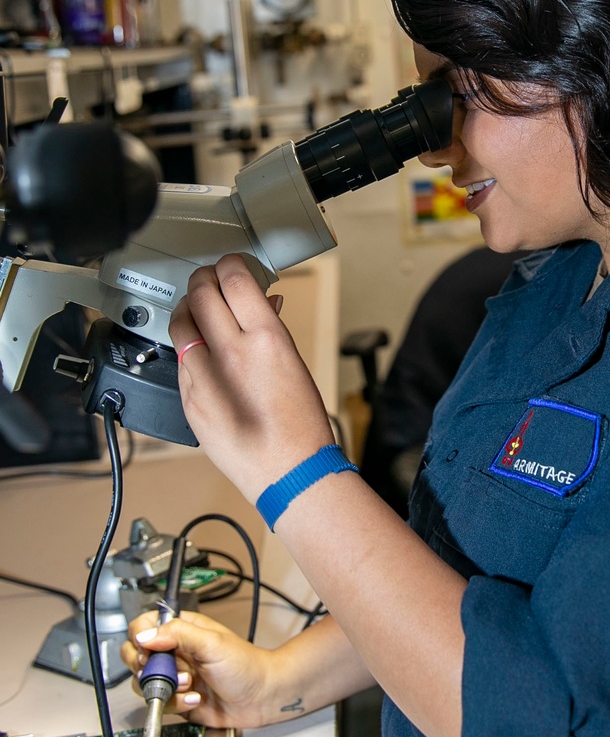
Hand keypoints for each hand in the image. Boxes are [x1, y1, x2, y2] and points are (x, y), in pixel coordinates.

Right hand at [122, 609, 274, 728]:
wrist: (262, 698)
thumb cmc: (245, 665)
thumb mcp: (212, 643)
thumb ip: (177, 635)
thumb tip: (144, 635)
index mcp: (181, 630)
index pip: (143, 627)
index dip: (140, 639)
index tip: (149, 651)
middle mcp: (174, 652)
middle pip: (136, 656)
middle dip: (149, 668)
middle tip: (170, 672)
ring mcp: (175, 676)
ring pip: (145, 682)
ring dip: (166, 687)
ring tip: (190, 685)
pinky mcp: (177, 699)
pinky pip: (160, 702)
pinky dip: (176, 704)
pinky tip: (196, 700)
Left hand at [169, 254, 334, 500]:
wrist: (288, 471)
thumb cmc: (301, 425)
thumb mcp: (296, 364)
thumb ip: (272, 329)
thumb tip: (263, 303)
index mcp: (266, 339)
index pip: (235, 280)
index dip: (229, 265)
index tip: (230, 265)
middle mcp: (232, 353)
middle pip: (201, 293)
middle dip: (204, 279)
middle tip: (209, 279)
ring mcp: (204, 377)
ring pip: (181, 323)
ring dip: (189, 309)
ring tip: (198, 309)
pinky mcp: (188, 398)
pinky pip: (180, 359)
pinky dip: (189, 347)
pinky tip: (200, 350)